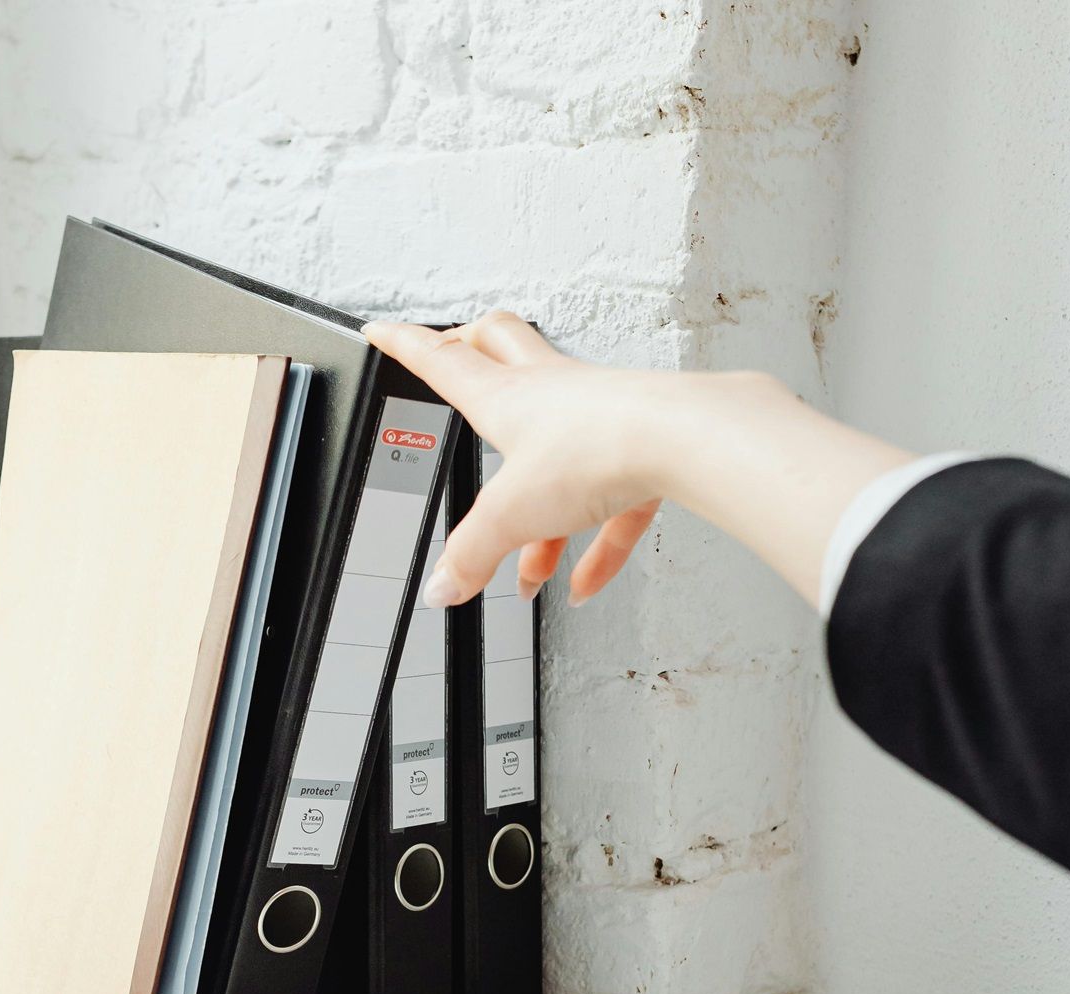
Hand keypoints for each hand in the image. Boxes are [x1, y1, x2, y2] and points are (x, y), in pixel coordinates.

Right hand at [362, 313, 681, 606]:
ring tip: (529, 566)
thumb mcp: (511, 512)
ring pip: (556, 448)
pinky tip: (585, 585)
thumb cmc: (600, 447)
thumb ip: (471, 554)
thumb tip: (443, 586)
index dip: (404, 344)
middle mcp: (551, 392)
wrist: (685, 440)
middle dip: (471, 349)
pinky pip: (610, 502)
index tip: (383, 331)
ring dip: (538, 506)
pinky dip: (595, 546)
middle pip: (501, 347)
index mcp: (506, 395)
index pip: (441, 360)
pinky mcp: (642, 447)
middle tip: (454, 356)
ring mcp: (599, 414)